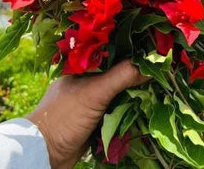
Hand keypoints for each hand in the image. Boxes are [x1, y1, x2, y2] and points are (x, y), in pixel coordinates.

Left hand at [26, 61, 147, 168]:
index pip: (111, 51)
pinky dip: (128, 111)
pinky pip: (116, 111)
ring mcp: (90, 100)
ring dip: (134, 94)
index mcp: (82, 65)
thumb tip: (151, 62)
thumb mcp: (94, 92)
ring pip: (118, 92)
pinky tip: (143, 108)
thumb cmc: (64, 116)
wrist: (43, 154)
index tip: (154, 49)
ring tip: (157, 88)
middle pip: (117, 72)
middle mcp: (86, 79)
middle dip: (136, 74)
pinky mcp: (93, 119)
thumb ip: (121, 76)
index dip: (132, 50)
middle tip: (160, 70)